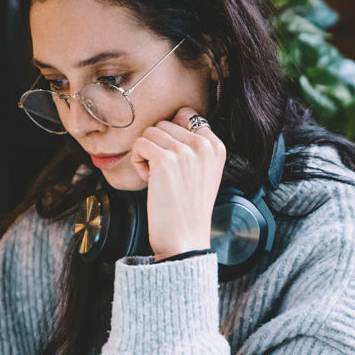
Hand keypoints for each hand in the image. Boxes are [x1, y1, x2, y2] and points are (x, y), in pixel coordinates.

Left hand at [131, 107, 226, 260]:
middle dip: (157, 146)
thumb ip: (194, 147)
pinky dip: (138, 162)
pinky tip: (149, 181)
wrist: (184, 240)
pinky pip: (139, 144)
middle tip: (164, 174)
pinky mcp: (165, 160)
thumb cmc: (187, 209)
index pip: (186, 115)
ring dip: (146, 154)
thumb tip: (168, 122)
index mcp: (217, 146)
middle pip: (164, 123)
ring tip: (157, 178)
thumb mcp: (203, 172)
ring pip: (149, 132)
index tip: (174, 162)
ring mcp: (186, 152)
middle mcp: (204, 145)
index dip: (171, 136)